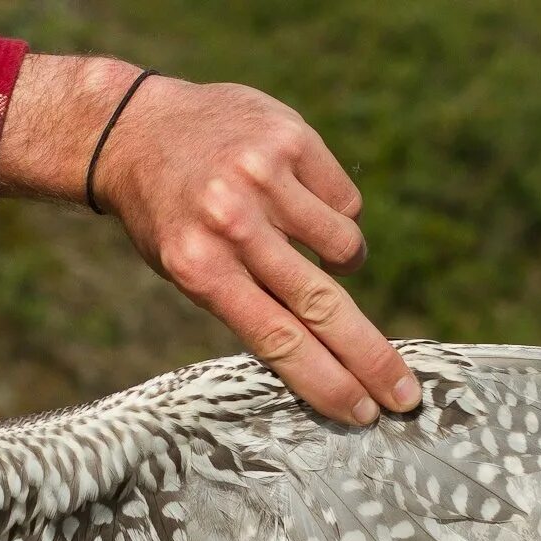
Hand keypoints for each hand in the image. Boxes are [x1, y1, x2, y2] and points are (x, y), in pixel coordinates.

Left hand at [0, 56, 417, 426]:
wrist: (135, 128)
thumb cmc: (170, 217)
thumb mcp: (188, 271)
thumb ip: (248, 305)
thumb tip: (327, 360)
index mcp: (199, 268)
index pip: (277, 340)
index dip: (326, 381)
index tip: (363, 412)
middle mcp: (232, 222)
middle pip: (321, 306)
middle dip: (370, 358)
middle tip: (405, 395)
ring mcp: (263, 176)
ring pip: (344, 246)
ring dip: (343, 262)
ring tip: (309, 248)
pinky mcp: (290, 137)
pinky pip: (344, 199)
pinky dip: (333, 211)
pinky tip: (297, 199)